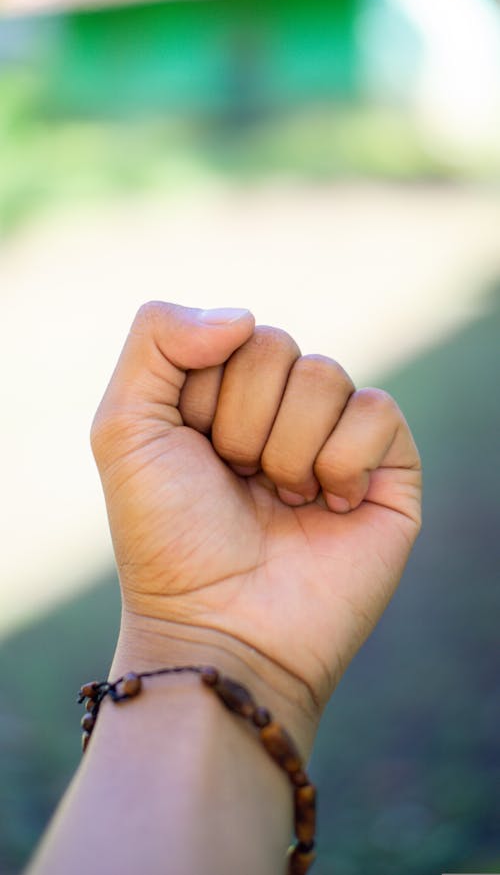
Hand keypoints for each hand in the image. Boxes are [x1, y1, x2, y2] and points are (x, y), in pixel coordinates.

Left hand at [91, 302, 420, 744]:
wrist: (219, 627)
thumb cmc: (168, 537)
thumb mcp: (125, 427)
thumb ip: (156, 338)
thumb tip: (245, 317)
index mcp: (225, 392)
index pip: (229, 332)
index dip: (201, 396)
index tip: (192, 453)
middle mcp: (282, 407)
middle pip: (276, 347)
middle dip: (241, 425)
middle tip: (237, 482)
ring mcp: (336, 435)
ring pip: (325, 376)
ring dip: (286, 451)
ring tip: (280, 502)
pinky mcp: (388, 468)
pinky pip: (376, 412)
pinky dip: (340, 463)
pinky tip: (328, 507)